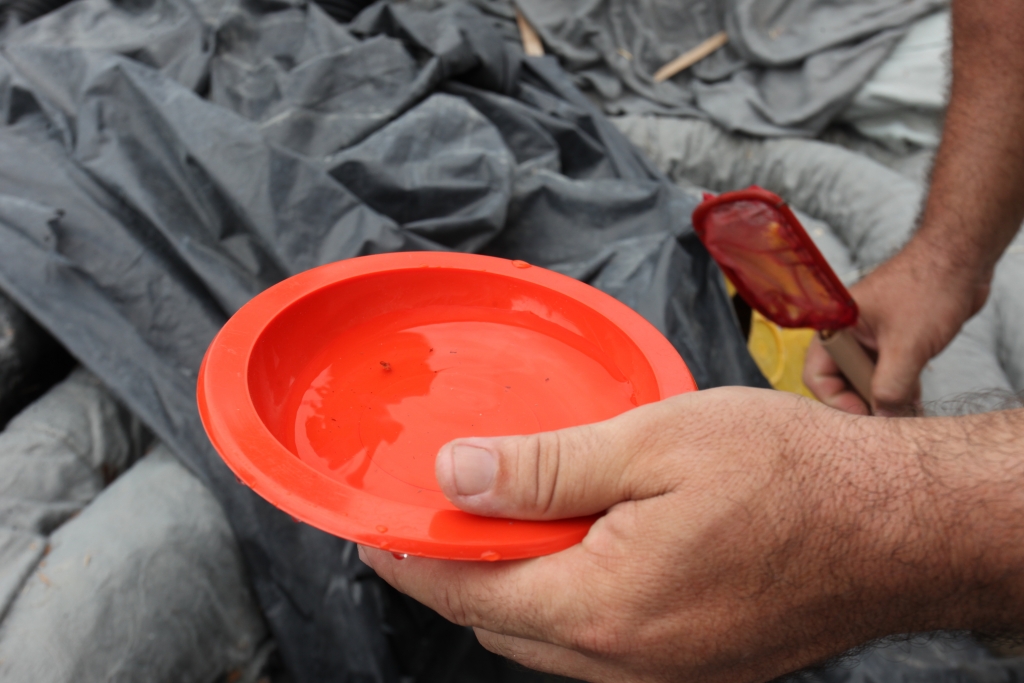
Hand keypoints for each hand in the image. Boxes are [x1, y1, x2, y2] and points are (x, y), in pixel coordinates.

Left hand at [359, 388, 954, 682]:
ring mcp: (663, 671)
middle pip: (500, 622)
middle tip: (434, 515)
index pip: (468, 591)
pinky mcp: (693, 665)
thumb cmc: (787, 474)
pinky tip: (575, 548)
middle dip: (454, 574)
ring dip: (508, 587)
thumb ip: (545, 469)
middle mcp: (625, 661)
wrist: (895, 526)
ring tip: (498, 524)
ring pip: (546, 638)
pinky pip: (596, 643)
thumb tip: (455, 475)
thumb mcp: (654, 442)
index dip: (410, 558)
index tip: (372, 528)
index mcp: (603, 607)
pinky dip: (562, 598)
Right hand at [804, 243, 989, 415]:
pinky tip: (915, 404)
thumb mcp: (907, 345)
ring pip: (867, 379)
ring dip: (885, 399)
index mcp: (835, 326)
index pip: (817, 375)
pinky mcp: (893, 340)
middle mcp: (848, 333)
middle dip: (864, 403)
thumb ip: (890, 386)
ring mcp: (871, 337)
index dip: (838, 402)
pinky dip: (899, 389)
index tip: (867, 418)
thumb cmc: (928, 288)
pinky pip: (887, 372)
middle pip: (841, 381)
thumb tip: (883, 419)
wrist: (962, 258)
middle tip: (889, 421)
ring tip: (906, 416)